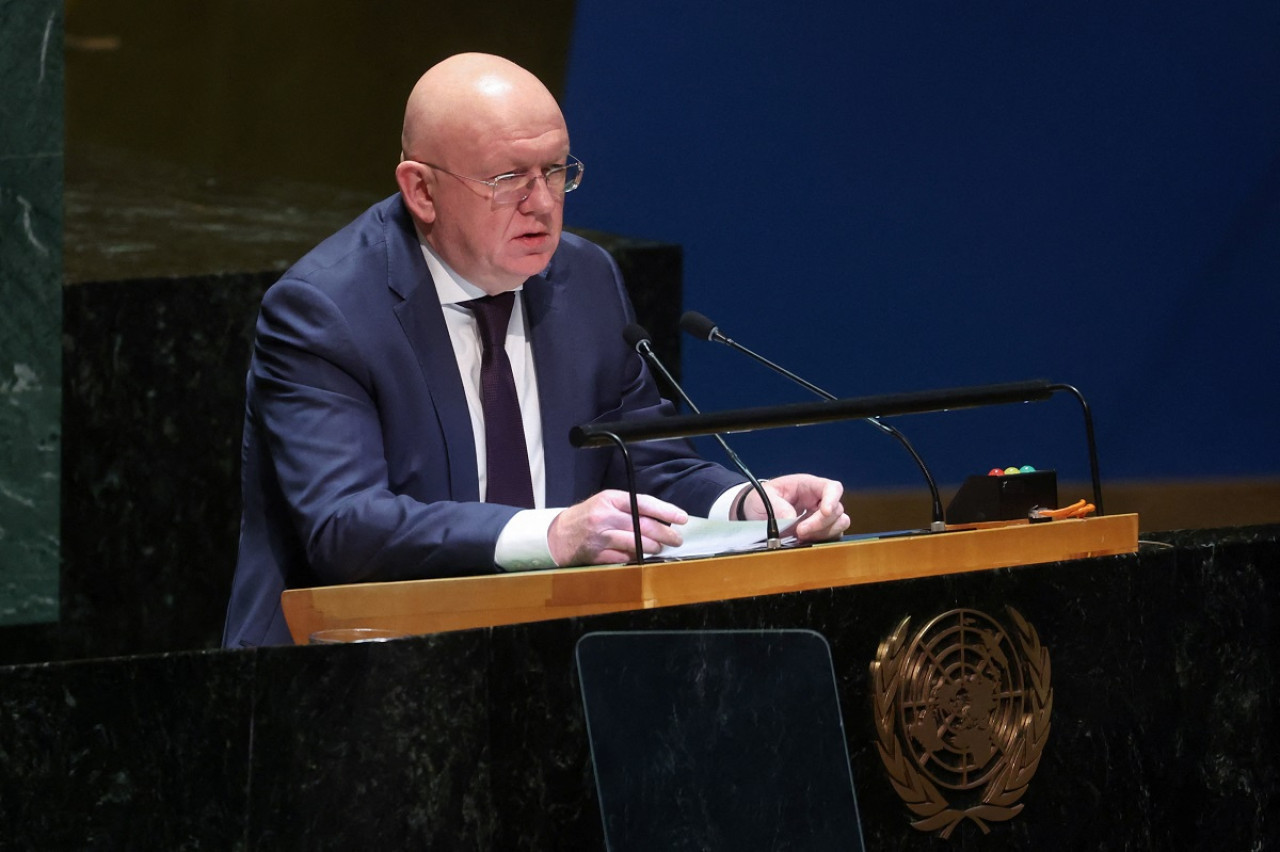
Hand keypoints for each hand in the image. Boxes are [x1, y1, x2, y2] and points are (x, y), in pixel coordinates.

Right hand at [548, 490, 687, 565]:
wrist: (559, 535)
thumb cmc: (588, 516)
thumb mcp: (606, 503)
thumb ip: (630, 508)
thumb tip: (661, 519)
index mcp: (610, 499)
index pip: (644, 503)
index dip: (666, 511)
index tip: (682, 518)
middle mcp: (605, 516)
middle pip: (643, 526)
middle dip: (665, 534)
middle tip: (677, 539)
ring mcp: (600, 536)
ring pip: (635, 543)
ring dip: (652, 548)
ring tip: (659, 548)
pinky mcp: (597, 554)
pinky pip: (623, 558)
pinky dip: (635, 558)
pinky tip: (640, 557)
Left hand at [738, 474, 849, 541]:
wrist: (754, 512)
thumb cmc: (761, 498)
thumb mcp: (764, 497)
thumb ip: (777, 506)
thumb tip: (791, 519)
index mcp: (808, 486)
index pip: (831, 488)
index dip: (833, 499)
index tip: (824, 512)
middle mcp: (819, 500)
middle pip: (836, 510)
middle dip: (820, 523)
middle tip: (799, 531)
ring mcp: (820, 516)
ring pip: (838, 524)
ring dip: (822, 533)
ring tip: (800, 537)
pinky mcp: (819, 531)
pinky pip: (831, 537)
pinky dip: (820, 541)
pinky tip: (803, 541)